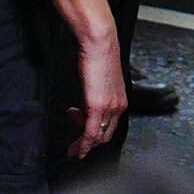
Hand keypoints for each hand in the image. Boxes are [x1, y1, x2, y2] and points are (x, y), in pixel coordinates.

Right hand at [70, 16, 126, 155]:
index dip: (96, 132)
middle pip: (105, 135)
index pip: (110, 126)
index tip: (81, 129)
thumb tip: (88, 100)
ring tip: (72, 145)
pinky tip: (75, 150)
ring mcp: (109, 107)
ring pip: (98, 137)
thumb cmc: (99, 55)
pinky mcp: (97, 106)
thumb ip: (98, 93)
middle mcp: (119, 106)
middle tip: (75, 139)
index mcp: (121, 100)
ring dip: (84, 145)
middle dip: (89, 141)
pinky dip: (82, 145)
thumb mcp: (101, 79)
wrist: (100, 42)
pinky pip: (90, 133)